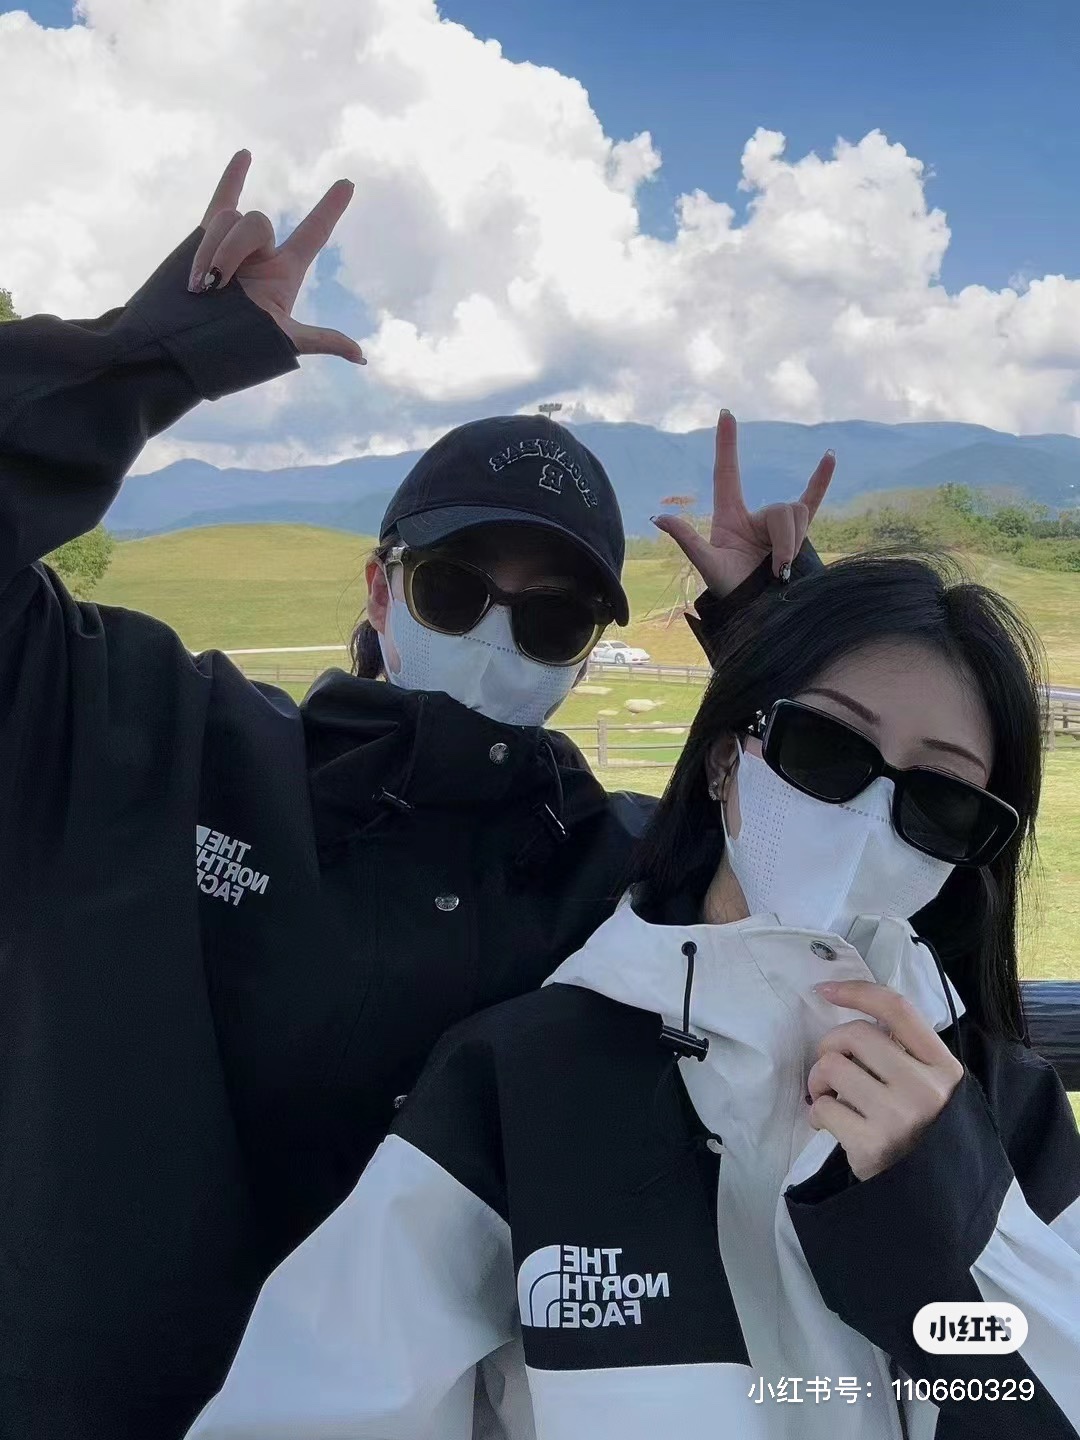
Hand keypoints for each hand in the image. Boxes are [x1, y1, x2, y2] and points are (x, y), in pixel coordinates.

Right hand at [188, 150, 365, 364]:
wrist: (188, 345)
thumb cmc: (237, 347)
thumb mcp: (283, 341)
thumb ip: (320, 339)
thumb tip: (362, 357)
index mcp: (283, 273)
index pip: (313, 232)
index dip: (329, 209)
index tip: (348, 184)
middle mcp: (261, 254)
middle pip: (255, 223)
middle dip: (231, 249)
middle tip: (213, 285)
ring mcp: (233, 245)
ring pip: (227, 217)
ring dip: (210, 247)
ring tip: (197, 285)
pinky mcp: (204, 239)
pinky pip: (220, 200)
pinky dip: (233, 178)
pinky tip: (245, 155)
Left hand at [652, 409, 833, 596]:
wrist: (758, 612)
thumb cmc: (731, 593)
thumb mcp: (708, 565)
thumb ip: (688, 540)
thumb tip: (658, 518)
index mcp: (729, 517)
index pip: (727, 472)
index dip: (726, 444)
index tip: (725, 414)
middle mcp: (754, 517)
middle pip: (780, 508)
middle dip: (784, 539)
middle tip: (778, 569)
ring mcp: (776, 525)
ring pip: (796, 514)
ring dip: (795, 542)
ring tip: (784, 572)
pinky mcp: (796, 534)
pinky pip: (811, 502)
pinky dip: (820, 480)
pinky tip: (830, 455)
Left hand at [805, 979, 964, 1181]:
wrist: (930, 1197)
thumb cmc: (922, 1132)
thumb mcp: (931, 1087)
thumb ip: (906, 1053)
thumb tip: (854, 1011)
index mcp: (943, 1066)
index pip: (897, 1009)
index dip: (857, 992)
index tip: (825, 990)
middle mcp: (925, 1087)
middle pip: (855, 1034)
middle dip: (830, 1047)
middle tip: (832, 1071)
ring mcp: (899, 1116)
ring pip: (832, 1067)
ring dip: (819, 1082)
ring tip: (830, 1098)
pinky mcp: (873, 1144)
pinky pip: (823, 1108)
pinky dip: (818, 1113)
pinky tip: (831, 1124)